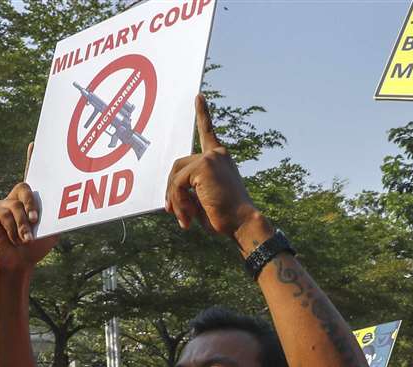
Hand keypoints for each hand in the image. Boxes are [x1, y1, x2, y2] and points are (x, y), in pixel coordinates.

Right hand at [0, 148, 60, 275]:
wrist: (16, 265)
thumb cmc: (33, 249)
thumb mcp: (50, 231)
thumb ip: (56, 216)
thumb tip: (68, 206)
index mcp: (29, 201)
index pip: (31, 177)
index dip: (31, 159)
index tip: (35, 144)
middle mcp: (14, 199)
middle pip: (24, 187)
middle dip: (31, 203)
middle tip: (36, 220)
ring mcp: (1, 204)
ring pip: (15, 206)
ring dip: (23, 226)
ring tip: (26, 239)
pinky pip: (5, 214)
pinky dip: (13, 229)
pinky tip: (14, 239)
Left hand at [164, 95, 260, 240]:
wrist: (242, 223)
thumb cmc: (226, 217)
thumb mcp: (203, 199)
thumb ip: (189, 188)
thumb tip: (169, 193)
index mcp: (219, 159)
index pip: (208, 132)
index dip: (203, 114)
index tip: (198, 96)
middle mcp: (216, 154)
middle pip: (178, 164)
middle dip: (171, 189)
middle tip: (172, 212)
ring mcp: (210, 157)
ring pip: (176, 175)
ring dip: (175, 199)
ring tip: (185, 219)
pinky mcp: (204, 165)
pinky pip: (178, 183)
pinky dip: (178, 202)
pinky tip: (189, 216)